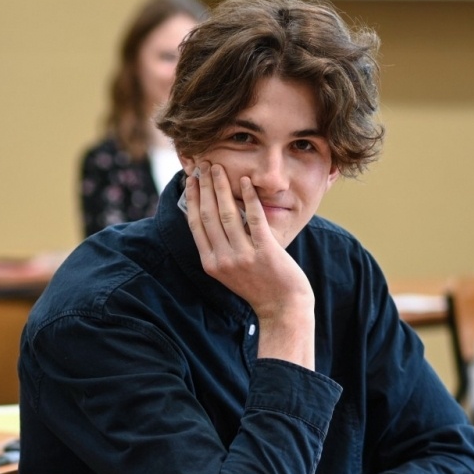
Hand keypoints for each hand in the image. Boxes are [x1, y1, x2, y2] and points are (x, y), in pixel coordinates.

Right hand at [185, 161, 314, 366]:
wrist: (282, 307)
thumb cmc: (258, 287)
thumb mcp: (229, 271)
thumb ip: (219, 248)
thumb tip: (212, 216)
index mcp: (211, 263)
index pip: (196, 224)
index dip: (192, 199)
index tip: (191, 179)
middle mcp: (223, 260)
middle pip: (208, 215)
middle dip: (204, 187)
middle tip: (204, 165)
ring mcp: (244, 256)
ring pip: (228, 214)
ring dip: (221, 187)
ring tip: (219, 168)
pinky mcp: (265, 251)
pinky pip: (255, 218)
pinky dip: (250, 198)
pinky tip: (246, 181)